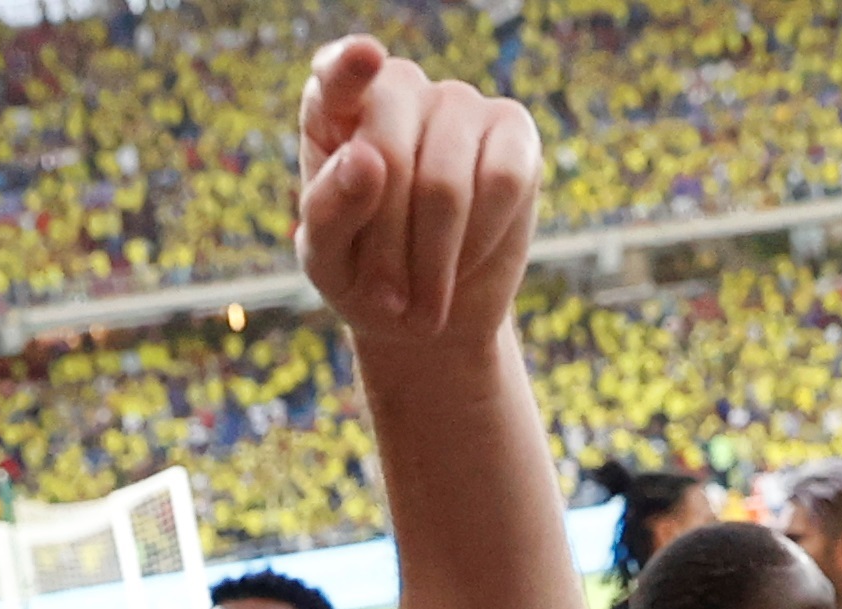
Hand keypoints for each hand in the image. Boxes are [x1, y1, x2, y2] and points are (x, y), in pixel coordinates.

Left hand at [297, 37, 539, 352]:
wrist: (430, 317)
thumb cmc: (364, 278)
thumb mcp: (327, 259)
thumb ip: (328, 209)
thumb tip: (366, 158)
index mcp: (336, 110)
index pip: (336, 74)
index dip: (348, 65)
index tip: (365, 58)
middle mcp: (397, 90)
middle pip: (388, 152)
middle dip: (385, 243)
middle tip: (387, 302)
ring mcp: (458, 103)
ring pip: (445, 181)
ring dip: (433, 260)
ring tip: (424, 302)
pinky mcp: (514, 130)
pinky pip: (502, 181)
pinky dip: (482, 238)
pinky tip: (467, 261)